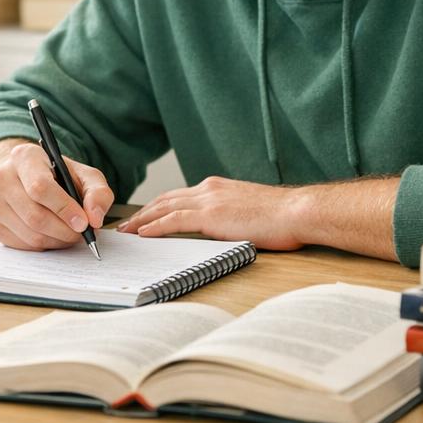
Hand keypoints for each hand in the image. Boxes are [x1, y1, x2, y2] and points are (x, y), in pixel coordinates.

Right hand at [0, 141, 113, 250]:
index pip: (40, 187)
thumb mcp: (84, 175)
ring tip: (70, 233)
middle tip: (81, 233)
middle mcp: (2, 177)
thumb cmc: (59, 176)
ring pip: (30, 234)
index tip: (82, 222)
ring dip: (56, 240)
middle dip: (64, 230)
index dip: (64, 208)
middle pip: (34, 215)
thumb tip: (95, 217)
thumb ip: (98, 192)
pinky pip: (22, 246)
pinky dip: (44, 246)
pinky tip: (53, 235)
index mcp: (24, 157)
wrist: (30, 179)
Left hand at [117, 176, 305, 250]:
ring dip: (141, 220)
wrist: (297, 211)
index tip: (143, 218)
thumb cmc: (282, 217)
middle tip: (125, 226)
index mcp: (217, 188)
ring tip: (126, 232)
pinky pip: (174, 220)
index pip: (178, 196)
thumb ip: (229, 216)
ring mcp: (209, 200)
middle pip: (165, 200)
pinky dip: (155, 227)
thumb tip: (219, 229)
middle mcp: (208, 189)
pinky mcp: (211, 215)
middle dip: (143, 213)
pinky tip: (142, 234)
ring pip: (164, 208)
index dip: (157, 207)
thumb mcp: (248, 212)